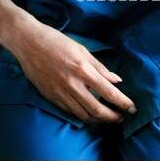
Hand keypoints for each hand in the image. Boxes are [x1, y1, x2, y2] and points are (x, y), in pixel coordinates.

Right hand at [3, 17, 135, 123]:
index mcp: (83, 70)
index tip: (132, 108)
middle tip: (121, 117)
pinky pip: (69, 112)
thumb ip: (100, 68)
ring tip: (106, 117)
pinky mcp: (50, 96)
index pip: (109, 93)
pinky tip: (87, 111)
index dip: (124, 103)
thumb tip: (117, 81)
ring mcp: (60, 92)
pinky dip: (82, 115)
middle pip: (98, 110)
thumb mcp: (82, 49)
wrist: (27, 41)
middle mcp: (72, 84)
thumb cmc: (55, 41)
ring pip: (83, 115)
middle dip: (113, 117)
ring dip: (98, 119)